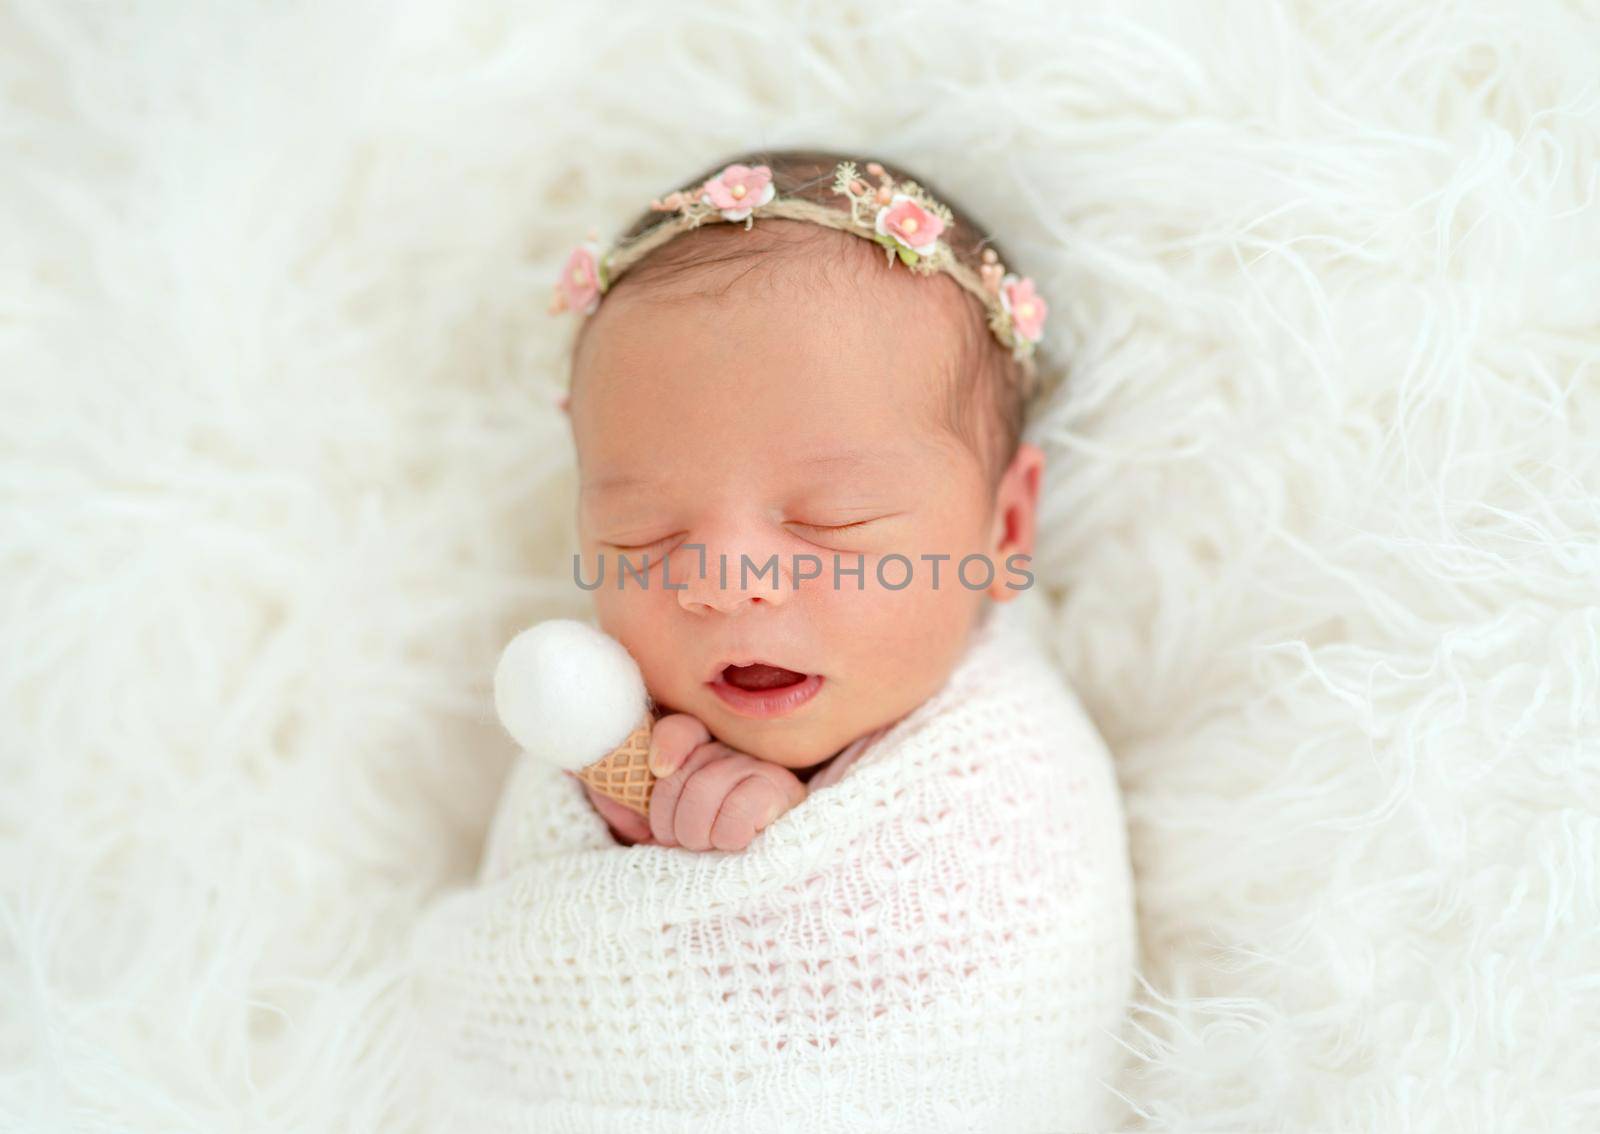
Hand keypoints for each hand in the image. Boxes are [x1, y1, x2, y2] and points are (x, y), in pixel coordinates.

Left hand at [574, 713, 804, 850]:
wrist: (742, 870)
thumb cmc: (690, 837)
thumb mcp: (648, 815)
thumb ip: (616, 790)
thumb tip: (572, 765)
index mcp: (695, 748)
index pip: (681, 728)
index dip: (668, 744)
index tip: (657, 769)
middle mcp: (726, 750)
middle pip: (690, 769)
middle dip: (672, 815)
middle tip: (674, 838)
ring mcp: (757, 767)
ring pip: (712, 787)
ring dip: (697, 830)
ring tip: (701, 845)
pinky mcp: (781, 793)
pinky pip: (743, 808)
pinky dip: (728, 834)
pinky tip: (732, 842)